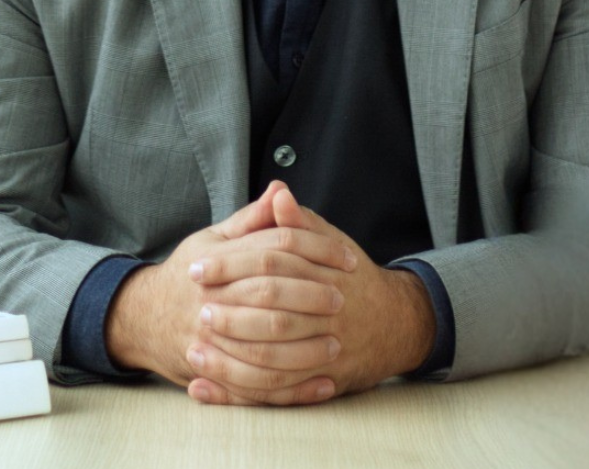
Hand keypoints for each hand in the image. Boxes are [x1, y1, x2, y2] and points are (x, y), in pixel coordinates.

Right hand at [104, 182, 353, 402]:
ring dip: (305, 349)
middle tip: (343, 300)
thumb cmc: (189, 273)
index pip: (273, 249)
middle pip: (269, 296)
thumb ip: (251, 219)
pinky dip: (292, 391)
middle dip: (310, 297)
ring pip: (264, 349)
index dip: (314, 249)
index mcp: (215, 261)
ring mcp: (209, 341)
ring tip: (337, 345)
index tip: (347, 257)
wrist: (145, 318)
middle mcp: (210, 300)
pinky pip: (257, 389)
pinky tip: (322, 385)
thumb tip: (281, 190)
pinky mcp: (212, 375)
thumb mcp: (213, 239)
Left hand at [188, 187, 435, 405]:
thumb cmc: (351, 277)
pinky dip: (237, 395)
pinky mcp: (322, 384)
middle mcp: (327, 314)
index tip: (197, 266)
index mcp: (324, 273)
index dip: (231, 264)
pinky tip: (204, 389)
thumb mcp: (330, 242)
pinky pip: (276, 395)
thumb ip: (299, 223)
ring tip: (194, 352)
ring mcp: (326, 352)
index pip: (271, 262)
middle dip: (230, 313)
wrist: (394, 323)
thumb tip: (277, 193)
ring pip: (272, 361)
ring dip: (228, 360)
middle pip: (272, 313)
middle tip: (197, 308)